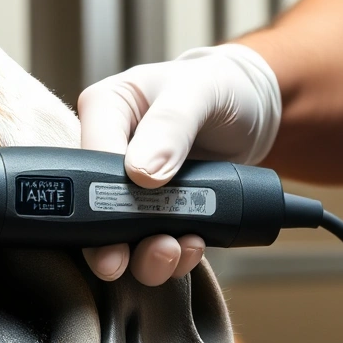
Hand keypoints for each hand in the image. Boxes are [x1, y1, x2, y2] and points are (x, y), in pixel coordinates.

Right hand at [76, 44, 280, 283]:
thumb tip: (142, 173)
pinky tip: (192, 245)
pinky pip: (154, 244)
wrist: (254, 111)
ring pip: (123, 237)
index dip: (101, 196)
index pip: (88, 159)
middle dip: (119, 242)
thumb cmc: (221, 86)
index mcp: (106, 111)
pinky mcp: (158, 211)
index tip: (123, 225)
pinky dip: (172, 255)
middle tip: (141, 256)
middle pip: (96, 208)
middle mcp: (111, 152)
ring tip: (176, 251)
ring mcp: (133, 188)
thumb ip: (170, 125)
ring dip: (147, 256)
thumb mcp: (199, 93)